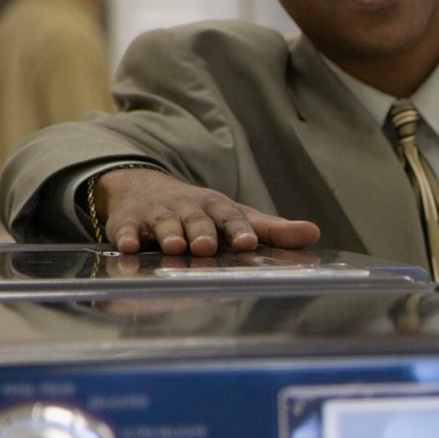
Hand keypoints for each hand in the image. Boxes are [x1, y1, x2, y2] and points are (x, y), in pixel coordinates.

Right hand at [96, 169, 320, 255]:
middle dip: (202, 232)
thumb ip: (271, 230)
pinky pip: (124, 230)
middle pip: (197, 220)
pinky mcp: (128, 222)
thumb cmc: (201, 213)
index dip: (239, 229)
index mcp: (217, 208)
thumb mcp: (235, 217)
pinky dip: (125, 238)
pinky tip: (127, 248)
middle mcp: (188, 209)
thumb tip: (314, 234)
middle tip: (207, 246)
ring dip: (169, 234)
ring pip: (164, 224)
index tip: (247, 243)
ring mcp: (157, 215)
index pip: (231, 217)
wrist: (144, 188)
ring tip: (175, 247)